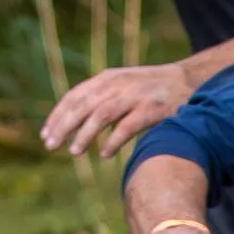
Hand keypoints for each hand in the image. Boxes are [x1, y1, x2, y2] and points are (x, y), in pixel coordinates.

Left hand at [43, 62, 195, 155]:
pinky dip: (114, 140)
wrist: (188, 81)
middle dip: (64, 126)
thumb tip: (74, 122)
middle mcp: (118, 84)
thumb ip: (101, 99)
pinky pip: (128, 126)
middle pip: (83, 105)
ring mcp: (135, 95)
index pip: (75, 96)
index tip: (45, 134)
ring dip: (85, 134)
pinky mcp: (152, 108)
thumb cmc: (151, 90)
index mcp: (108, 78)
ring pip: (102, 114)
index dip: (58, 115)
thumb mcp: (122, 86)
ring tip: (74, 151)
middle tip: (51, 146)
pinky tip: (105, 154)